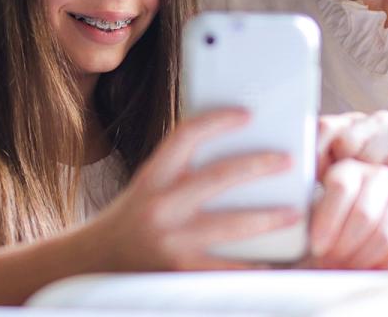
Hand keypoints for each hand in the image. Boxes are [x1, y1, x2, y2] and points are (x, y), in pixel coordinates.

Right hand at [86, 109, 299, 270]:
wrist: (94, 262)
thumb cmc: (129, 220)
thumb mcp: (148, 186)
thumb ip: (180, 171)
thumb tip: (230, 153)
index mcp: (152, 177)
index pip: (185, 136)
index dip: (217, 121)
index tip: (246, 115)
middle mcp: (160, 206)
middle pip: (217, 177)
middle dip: (258, 166)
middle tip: (286, 160)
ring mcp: (171, 241)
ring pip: (231, 225)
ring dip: (268, 218)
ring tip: (293, 212)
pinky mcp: (182, 273)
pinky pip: (228, 269)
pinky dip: (255, 265)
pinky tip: (276, 261)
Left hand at [309, 159, 387, 269]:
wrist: (355, 228)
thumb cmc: (327, 220)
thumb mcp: (310, 208)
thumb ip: (303, 208)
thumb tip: (289, 214)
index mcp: (348, 167)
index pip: (341, 187)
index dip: (328, 221)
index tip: (316, 246)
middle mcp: (378, 176)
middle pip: (364, 213)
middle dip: (344, 245)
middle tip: (330, 262)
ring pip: (385, 233)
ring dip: (363, 258)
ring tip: (345, 267)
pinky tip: (370, 271)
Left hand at [317, 111, 387, 251]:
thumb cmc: (381, 197)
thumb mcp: (346, 180)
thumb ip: (322, 168)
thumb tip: (290, 168)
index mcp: (353, 124)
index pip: (323, 127)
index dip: (315, 153)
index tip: (315, 179)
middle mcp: (377, 120)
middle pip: (344, 142)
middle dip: (345, 171)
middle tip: (353, 193)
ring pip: (368, 157)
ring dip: (370, 184)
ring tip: (377, 194)